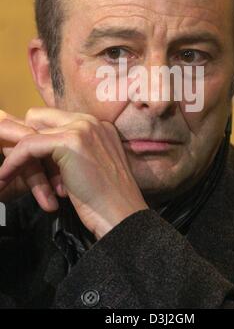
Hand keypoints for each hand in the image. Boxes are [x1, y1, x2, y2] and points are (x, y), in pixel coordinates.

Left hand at [0, 108, 148, 238]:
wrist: (122, 216)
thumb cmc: (107, 202)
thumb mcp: (89, 169)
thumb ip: (71, 156)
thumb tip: (40, 154)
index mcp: (98, 126)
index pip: (54, 119)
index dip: (34, 137)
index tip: (18, 157)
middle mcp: (91, 121)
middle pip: (39, 117)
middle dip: (21, 140)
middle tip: (9, 164)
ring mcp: (82, 128)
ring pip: (31, 132)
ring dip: (15, 155)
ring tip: (3, 176)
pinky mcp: (70, 142)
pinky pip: (28, 146)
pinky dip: (13, 162)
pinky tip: (5, 177)